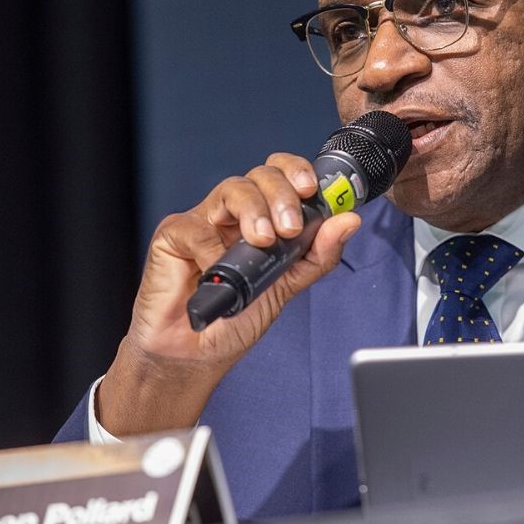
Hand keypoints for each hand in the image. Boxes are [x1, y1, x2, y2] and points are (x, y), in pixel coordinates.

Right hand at [96, 153, 361, 435]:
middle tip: (289, 228)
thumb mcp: (290, 284)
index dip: (297, 171)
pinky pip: (196, 228)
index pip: (282, 175)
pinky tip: (217, 271)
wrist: (198, 352)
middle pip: (261, 176)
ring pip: (233, 188)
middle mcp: (235, 213)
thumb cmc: (238, 315)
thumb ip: (319, 254)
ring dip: (255, 210)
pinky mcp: (173, 236)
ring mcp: (204, 221)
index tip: (312, 188)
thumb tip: (350, 220)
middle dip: (282, 195)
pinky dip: (212, 249)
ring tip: (264, 241)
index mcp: (264, 217)